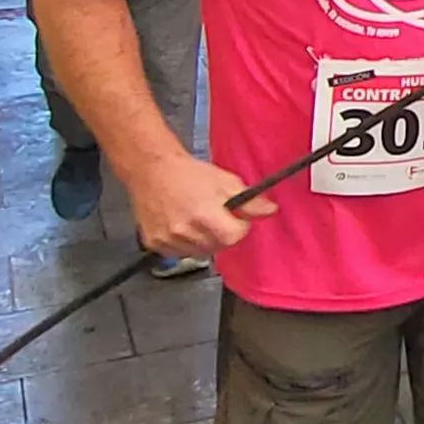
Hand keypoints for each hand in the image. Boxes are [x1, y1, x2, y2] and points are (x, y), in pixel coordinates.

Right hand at [126, 150, 268, 258]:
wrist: (152, 170)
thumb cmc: (188, 173)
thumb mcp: (225, 181)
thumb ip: (249, 201)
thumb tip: (271, 211)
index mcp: (204, 215)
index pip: (233, 238)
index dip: (239, 228)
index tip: (236, 219)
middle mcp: (184, 230)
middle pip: (217, 247)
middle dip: (222, 234)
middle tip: (215, 217)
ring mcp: (168, 239)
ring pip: (198, 252)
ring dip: (203, 240)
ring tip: (196, 219)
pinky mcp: (154, 243)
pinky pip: (179, 253)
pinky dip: (184, 243)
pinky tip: (181, 225)